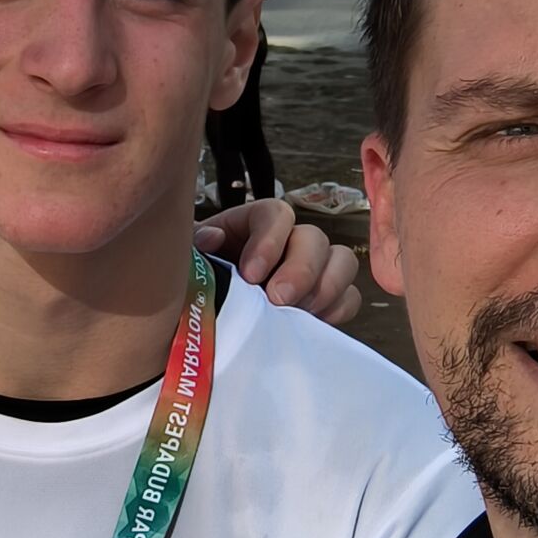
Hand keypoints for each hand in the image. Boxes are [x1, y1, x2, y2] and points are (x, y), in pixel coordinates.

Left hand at [195, 198, 362, 325]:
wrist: (203, 323)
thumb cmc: (196, 284)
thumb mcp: (188, 261)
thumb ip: (195, 246)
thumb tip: (211, 239)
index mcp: (254, 225)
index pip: (276, 214)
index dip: (270, 240)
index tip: (250, 274)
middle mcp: (288, 242)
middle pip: (314, 237)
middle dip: (301, 270)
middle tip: (279, 299)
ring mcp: (311, 271)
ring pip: (341, 260)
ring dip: (326, 287)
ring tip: (299, 314)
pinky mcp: (324, 301)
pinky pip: (349, 297)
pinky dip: (338, 308)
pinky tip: (313, 324)